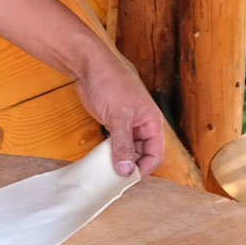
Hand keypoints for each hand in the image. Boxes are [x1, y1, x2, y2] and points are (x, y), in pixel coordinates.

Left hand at [73, 47, 166, 177]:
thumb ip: (123, 145)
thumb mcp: (119, 117)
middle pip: (143, 155)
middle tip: (115, 178)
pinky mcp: (114, 123)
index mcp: (152, 122)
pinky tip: (102, 159)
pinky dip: (111, 152)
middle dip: (131, 166)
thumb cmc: (110, 82)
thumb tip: (126, 170)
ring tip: (107, 170)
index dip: (144, 168)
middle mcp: (143, 125)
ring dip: (120, 160)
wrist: (90, 66)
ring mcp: (128, 124)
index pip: (156, 154)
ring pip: (129, 150)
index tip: (128, 179)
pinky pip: (117, 144)